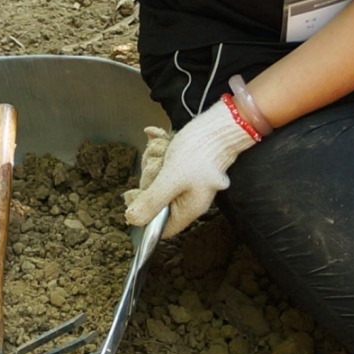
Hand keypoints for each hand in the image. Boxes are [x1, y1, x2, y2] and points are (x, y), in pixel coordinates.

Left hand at [126, 98, 256, 238]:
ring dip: (154, 162)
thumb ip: (152, 201)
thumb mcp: (171, 178)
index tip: (134, 195)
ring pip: (158, 180)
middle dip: (149, 180)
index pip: (160, 227)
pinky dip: (160, 152)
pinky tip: (163, 143)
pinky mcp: (186, 168)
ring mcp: (188, 184)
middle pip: (156, 201)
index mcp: (188, 209)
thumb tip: (133, 220)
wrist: (220, 126)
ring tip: (162, 150)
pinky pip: (165, 166)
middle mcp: (189, 200)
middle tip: (155, 164)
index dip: (143, 215)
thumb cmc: (200, 152)